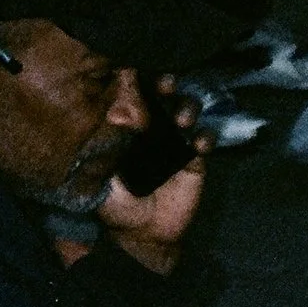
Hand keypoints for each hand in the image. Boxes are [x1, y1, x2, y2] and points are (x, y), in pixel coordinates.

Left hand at [99, 86, 213, 275]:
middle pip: (165, 97)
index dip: (141, 82)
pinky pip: (205, 141)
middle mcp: (154, 131)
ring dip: (187, 107)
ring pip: (188, 112)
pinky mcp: (195, 161)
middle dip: (168, 86)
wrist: (142, 235)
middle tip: (167, 86)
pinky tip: (198, 144)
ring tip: (181, 120)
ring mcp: (177, 143)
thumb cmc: (117, 205)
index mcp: (131, 131)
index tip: (139, 72)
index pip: (137, 98)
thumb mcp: (102, 176)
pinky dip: (205, 138)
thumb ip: (105, 148)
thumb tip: (110, 114)